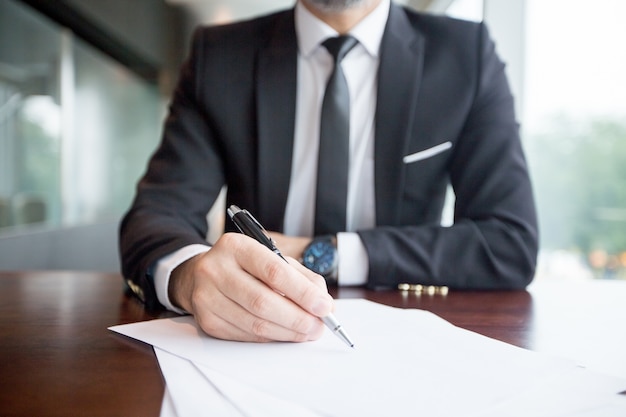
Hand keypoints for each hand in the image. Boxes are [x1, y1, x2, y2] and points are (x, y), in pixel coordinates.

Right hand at [168, 233, 332, 342]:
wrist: (199, 274)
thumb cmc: (243, 265)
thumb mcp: (270, 258)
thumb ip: (300, 277)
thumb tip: (324, 302)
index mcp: (236, 246)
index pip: (274, 271)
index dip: (302, 292)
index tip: (324, 307)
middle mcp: (216, 269)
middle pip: (263, 302)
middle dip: (298, 318)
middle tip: (318, 326)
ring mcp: (207, 296)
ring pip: (254, 323)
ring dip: (287, 332)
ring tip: (306, 332)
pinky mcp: (206, 320)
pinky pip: (245, 335)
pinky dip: (270, 337)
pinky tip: (284, 333)